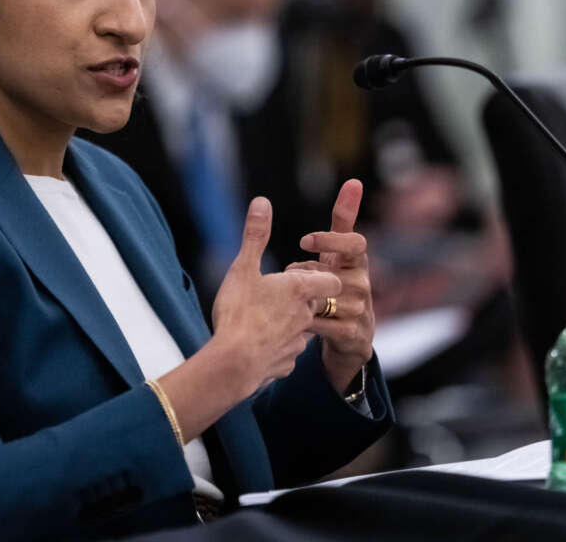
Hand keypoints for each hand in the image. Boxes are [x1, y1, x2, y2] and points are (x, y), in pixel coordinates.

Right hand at [211, 197, 342, 397]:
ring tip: (263, 318)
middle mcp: (306, 315)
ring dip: (290, 321)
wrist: (234, 363)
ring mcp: (298, 342)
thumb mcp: (242, 268)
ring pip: (302, 327)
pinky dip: (278, 345)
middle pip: (316, 302)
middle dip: (302, 298)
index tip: (302, 273)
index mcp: (301, 290)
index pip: (331, 280)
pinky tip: (258, 343)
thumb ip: (255, 235)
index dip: (321, 275)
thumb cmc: (239, 312)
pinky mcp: (286, 363)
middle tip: (276, 293)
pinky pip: (287, 350)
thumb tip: (262, 202)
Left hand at [293, 179, 374, 393]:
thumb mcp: (340, 252)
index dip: (330, 239)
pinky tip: (294, 321)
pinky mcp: (352, 334)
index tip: (303, 240)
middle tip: (288, 275)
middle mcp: (363, 284)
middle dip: (308, 273)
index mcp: (357, 262)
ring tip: (290, 299)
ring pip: (326, 298)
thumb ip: (343, 219)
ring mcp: (360, 310)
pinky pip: (323, 324)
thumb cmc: (340, 284)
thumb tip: (354, 182)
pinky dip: (305, 321)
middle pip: (336, 272)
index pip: (356, 243)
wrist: (349, 336)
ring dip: (303, 297)